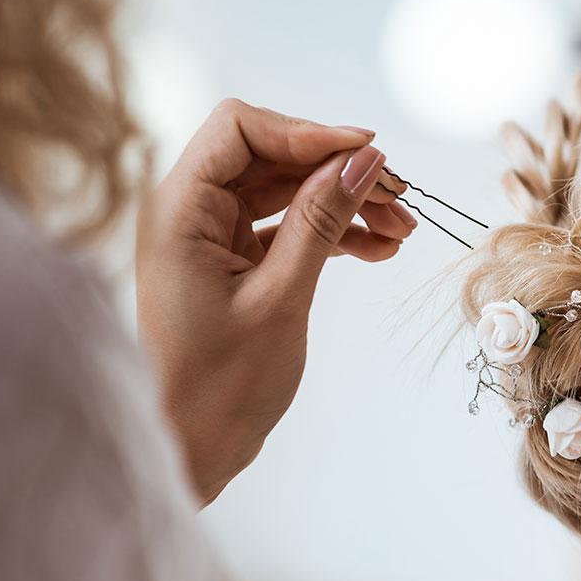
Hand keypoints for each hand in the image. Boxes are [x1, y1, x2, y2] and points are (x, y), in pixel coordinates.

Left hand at [136, 99, 415, 504]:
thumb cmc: (218, 388)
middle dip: (338, 170)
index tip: (368, 152)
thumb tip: (362, 159)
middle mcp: (188, 211)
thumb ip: (321, 219)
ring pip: (287, 190)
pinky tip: (379, 248)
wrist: (189, 451)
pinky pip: (288, 227)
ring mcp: (210, 236)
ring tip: (401, 228)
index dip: (308, 132)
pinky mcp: (232, 262)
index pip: (240, 128)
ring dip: (345, 202)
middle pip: (271, 155)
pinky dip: (332, 232)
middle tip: (399, 197)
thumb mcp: (281, 297)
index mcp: (178, 209)